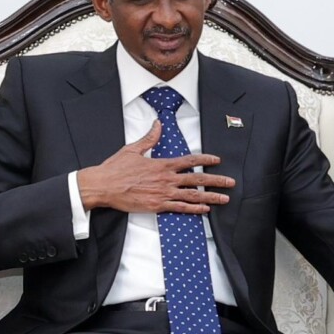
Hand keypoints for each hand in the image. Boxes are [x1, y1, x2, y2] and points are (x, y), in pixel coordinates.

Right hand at [76, 118, 234, 215]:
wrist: (103, 185)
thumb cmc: (115, 168)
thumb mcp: (133, 149)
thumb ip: (149, 138)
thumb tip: (157, 124)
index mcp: (161, 164)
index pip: (189, 161)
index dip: (205, 160)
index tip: (217, 160)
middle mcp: (166, 179)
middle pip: (197, 179)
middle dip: (216, 180)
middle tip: (231, 182)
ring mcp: (163, 193)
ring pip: (193, 196)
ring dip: (211, 197)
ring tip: (225, 198)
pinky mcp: (157, 206)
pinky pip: (181, 208)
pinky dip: (195, 209)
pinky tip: (206, 209)